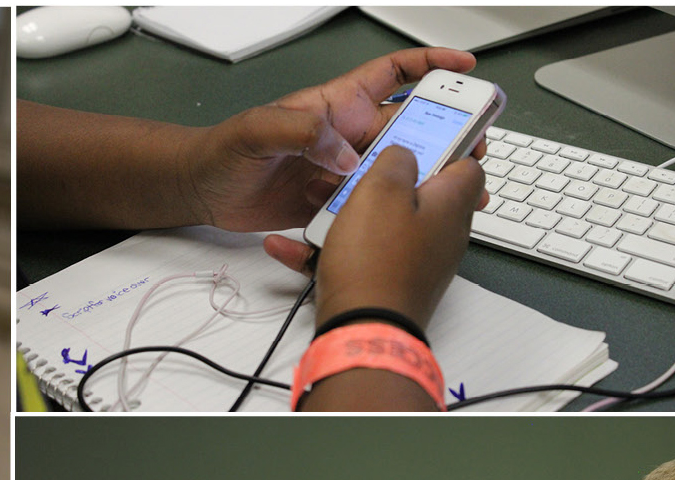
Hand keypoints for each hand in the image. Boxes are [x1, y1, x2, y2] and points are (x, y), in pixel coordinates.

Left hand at [186, 48, 475, 232]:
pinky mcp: (336, 204)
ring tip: (458, 191)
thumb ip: (300, 131)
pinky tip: (415, 220)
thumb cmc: (222, 151)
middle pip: (411, 127)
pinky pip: (376, 206)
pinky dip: (398, 212)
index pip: (393, 74)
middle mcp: (346, 136)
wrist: (200, 193)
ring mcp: (344, 171)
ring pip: (400, 169)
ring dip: (430, 178)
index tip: (464, 66)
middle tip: (474, 147)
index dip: (430, 63)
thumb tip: (343, 152)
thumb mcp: (257, 129)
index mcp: (336, 105)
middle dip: (449, 131)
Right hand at [267, 145, 483, 330]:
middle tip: (356, 168)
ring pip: (383, 222)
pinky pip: (360, 254)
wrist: (362, 330)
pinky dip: (330, 247)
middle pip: (420, 192)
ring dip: (349, 210)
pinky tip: (294, 244)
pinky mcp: (390, 282)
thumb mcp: (383, 187)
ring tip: (316, 203)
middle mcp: (440, 235)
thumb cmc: (376, 261)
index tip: (428, 129)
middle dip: (383, 177)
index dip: (450, 142)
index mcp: (450, 205)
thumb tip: (403, 154)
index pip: (469, 164)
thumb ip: (397, 158)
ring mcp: (417, 261)